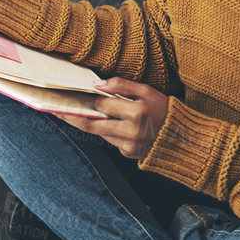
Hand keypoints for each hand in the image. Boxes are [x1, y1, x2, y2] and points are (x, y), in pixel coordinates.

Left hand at [55, 77, 169, 158]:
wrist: (185, 139)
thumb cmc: (165, 110)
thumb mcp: (148, 91)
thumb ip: (122, 85)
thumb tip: (96, 84)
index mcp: (137, 113)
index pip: (102, 105)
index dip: (83, 100)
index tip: (65, 95)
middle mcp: (132, 132)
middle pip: (92, 124)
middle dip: (71, 116)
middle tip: (54, 109)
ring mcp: (130, 146)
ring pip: (99, 133)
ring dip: (85, 123)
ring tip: (69, 112)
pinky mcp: (129, 154)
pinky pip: (111, 140)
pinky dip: (106, 131)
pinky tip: (105, 123)